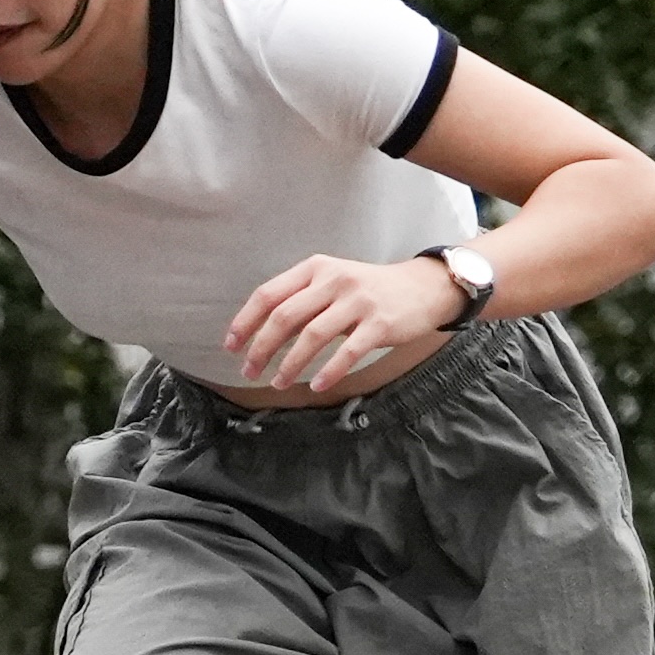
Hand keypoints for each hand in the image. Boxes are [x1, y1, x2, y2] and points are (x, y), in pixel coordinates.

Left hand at [223, 255, 465, 392]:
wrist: (423, 288)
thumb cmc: (369, 290)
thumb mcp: (332, 281)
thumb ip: (301, 299)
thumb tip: (260, 331)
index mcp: (315, 268)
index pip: (268, 294)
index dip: (245, 322)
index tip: (231, 346)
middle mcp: (334, 280)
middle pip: (284, 316)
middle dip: (261, 348)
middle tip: (249, 371)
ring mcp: (357, 301)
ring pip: (312, 335)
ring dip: (290, 364)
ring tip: (278, 383)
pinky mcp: (379, 323)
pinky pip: (347, 351)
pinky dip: (328, 371)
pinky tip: (315, 386)